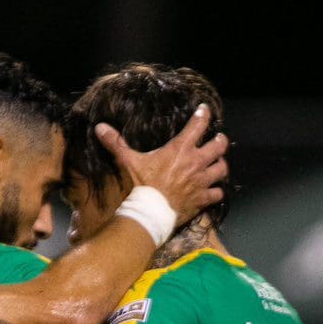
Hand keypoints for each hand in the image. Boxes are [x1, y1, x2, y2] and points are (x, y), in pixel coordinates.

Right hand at [98, 104, 228, 226]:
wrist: (150, 213)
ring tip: (218, 164)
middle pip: (219, 146)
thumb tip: (100, 127)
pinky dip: (217, 191)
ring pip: (222, 168)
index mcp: (180, 149)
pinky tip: (213, 190)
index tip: (205, 110)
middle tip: (218, 139)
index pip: (198, 125)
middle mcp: (196, 162)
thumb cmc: (141, 186)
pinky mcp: (203, 198)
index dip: (204, 115)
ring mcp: (202, 181)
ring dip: (221, 165)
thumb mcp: (129, 161)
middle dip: (220, 141)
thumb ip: (117, 143)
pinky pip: (218, 193)